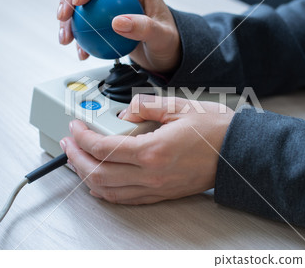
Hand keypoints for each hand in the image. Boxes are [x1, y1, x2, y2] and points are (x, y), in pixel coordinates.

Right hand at [57, 0, 180, 72]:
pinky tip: (78, 50)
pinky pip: (85, 22)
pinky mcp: (104, 18)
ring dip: (68, 19)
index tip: (78, 0)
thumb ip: (144, 28)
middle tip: (63, 18)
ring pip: (81, 2)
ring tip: (65, 39)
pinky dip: (78, 35)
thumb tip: (117, 22)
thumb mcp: (161, 37)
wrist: (165, 54)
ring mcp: (111, 3)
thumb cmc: (168, 42)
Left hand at [60, 94, 234, 204]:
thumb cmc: (215, 130)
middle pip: (99, 173)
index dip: (82, 137)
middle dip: (75, 158)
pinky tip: (98, 182)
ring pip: (108, 190)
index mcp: (153, 150)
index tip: (75, 127)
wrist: (237, 153)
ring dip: (86, 176)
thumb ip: (147, 106)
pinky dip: (105, 191)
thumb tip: (126, 109)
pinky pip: (125, 199)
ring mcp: (156, 187)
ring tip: (76, 161)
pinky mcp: (161, 194)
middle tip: (67, 143)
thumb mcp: (180, 106)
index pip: (104, 148)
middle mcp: (151, 174)